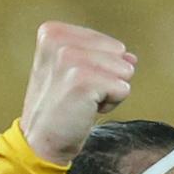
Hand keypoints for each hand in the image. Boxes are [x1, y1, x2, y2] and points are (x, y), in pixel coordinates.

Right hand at [20, 22, 136, 164]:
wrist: (42, 142)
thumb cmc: (58, 109)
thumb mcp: (74, 72)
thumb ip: (103, 57)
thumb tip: (131, 56)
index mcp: (53, 32)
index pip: (110, 44)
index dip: (101, 68)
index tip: (75, 83)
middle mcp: (58, 40)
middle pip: (119, 54)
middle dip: (107, 78)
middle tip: (79, 93)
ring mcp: (68, 58)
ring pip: (124, 70)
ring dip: (108, 92)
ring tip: (82, 101)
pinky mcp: (82, 80)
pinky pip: (123, 89)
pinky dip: (110, 104)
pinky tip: (86, 110)